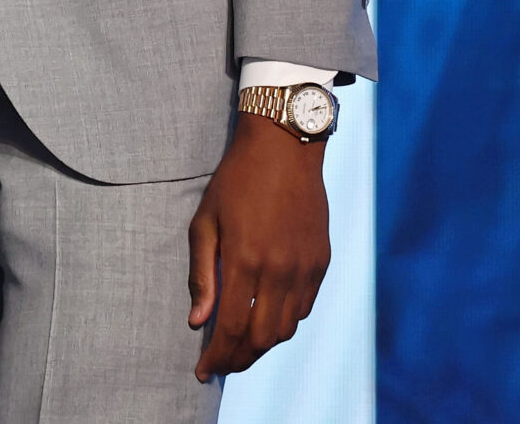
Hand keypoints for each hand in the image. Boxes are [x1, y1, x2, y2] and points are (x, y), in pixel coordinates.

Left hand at [187, 113, 330, 380]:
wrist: (285, 149)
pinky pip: (304, 308)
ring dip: (263, 344)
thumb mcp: (205, 222)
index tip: (204, 371)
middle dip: (239, 358)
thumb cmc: (235, 181)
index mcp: (244, 260)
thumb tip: (198, 321)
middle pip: (262, 338)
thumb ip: (202, 274)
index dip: (217, 356)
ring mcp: (305, 268)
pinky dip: (285, 322)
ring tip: (242, 347)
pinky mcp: (321, 262)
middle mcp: (279, 270)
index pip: (231, 328)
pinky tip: (268, 319)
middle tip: (222, 363)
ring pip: (286, 328)